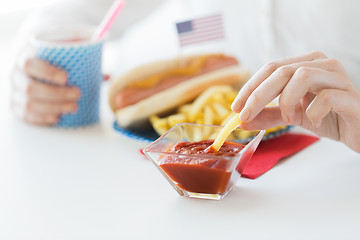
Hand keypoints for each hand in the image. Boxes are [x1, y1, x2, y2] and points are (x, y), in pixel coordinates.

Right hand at [11, 57, 80, 124]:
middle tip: (77, 94)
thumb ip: (82, 59)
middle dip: (57, 94)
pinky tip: (58, 116)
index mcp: (25, 57)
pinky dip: (43, 118)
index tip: (66, 77)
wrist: (34, 64)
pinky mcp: (16, 106)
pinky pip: (26, 116)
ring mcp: (15, 92)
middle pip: (31, 88)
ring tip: (73, 106)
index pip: (30, 64)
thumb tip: (106, 76)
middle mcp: (16, 75)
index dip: (47, 72)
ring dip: (54, 107)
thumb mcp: (63, 52)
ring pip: (30, 104)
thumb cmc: (53, 59)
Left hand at [231, 51, 359, 152]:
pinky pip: (326, 97)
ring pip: (302, 76)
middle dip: (258, 95)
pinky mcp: (350, 95)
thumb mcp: (292, 116)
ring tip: (288, 118)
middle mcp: (321, 64)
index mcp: (306, 64)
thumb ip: (268, 116)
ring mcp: (338, 77)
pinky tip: (313, 122)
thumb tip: (241, 121)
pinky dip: (312, 111)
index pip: (270, 68)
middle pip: (281, 71)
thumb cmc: (327, 117)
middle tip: (245, 115)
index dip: (250, 87)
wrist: (359, 129)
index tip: (235, 107)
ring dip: (286, 100)